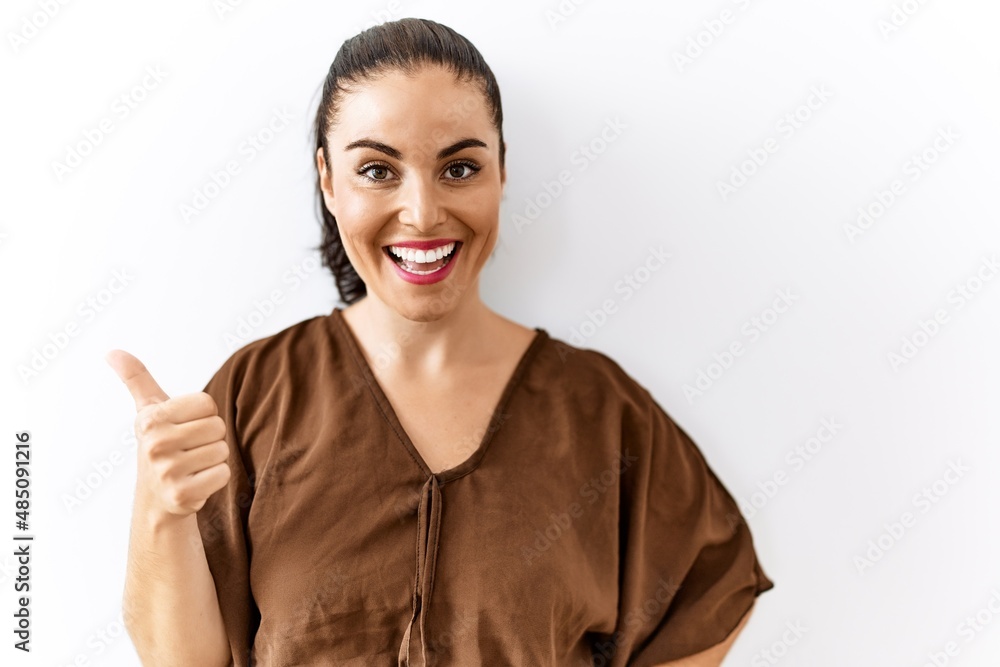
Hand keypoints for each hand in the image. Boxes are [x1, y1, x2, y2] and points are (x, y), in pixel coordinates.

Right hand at [106, 349, 230, 517]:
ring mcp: (167, 472)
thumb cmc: (159, 443)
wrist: (156, 496)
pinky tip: (196, 482)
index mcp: (150, 419)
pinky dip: (216, 478)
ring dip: (213, 459)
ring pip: (222, 450)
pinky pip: (223, 474)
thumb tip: (111, 352)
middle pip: (217, 426)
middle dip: (210, 438)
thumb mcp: (148, 409)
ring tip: (192, 465)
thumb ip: (136, 378)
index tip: (184, 427)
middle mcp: (155, 444)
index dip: (203, 415)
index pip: (207, 403)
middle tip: (189, 449)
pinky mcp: (182, 495)